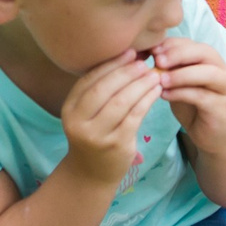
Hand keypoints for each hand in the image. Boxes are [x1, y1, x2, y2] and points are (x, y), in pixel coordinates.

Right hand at [58, 51, 162, 186]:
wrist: (92, 173)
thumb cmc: (94, 135)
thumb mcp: (86, 114)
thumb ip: (98, 90)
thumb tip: (126, 56)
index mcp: (69, 109)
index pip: (89, 79)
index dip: (111, 64)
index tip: (130, 52)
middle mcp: (79, 122)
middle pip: (104, 89)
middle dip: (126, 72)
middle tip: (144, 62)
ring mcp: (97, 135)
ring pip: (121, 102)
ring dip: (140, 85)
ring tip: (154, 75)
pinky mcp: (116, 145)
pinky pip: (134, 116)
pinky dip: (147, 100)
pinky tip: (156, 92)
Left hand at [152, 36, 225, 154]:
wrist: (213, 136)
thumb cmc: (193, 106)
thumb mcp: (178, 84)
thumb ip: (168, 69)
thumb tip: (144, 55)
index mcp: (209, 60)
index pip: (192, 43)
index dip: (171, 44)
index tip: (151, 50)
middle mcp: (221, 70)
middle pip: (204, 52)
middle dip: (178, 54)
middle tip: (157, 61)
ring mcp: (225, 88)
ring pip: (208, 73)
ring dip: (182, 74)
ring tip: (160, 79)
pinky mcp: (222, 107)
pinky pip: (203, 96)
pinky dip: (182, 93)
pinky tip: (165, 95)